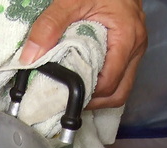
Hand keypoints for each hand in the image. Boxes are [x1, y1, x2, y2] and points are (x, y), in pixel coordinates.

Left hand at [20, 0, 146, 108]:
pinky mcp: (130, 48)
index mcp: (127, 37)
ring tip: (75, 94)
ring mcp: (136, 49)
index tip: (64, 97)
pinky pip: (120, 75)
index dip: (87, 95)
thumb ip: (49, 26)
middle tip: (69, 102)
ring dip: (99, 95)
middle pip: (120, 92)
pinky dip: (102, 83)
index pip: (109, 83)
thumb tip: (30, 57)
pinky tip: (84, 80)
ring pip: (122, 87)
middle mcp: (136, 47)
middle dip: (94, 103)